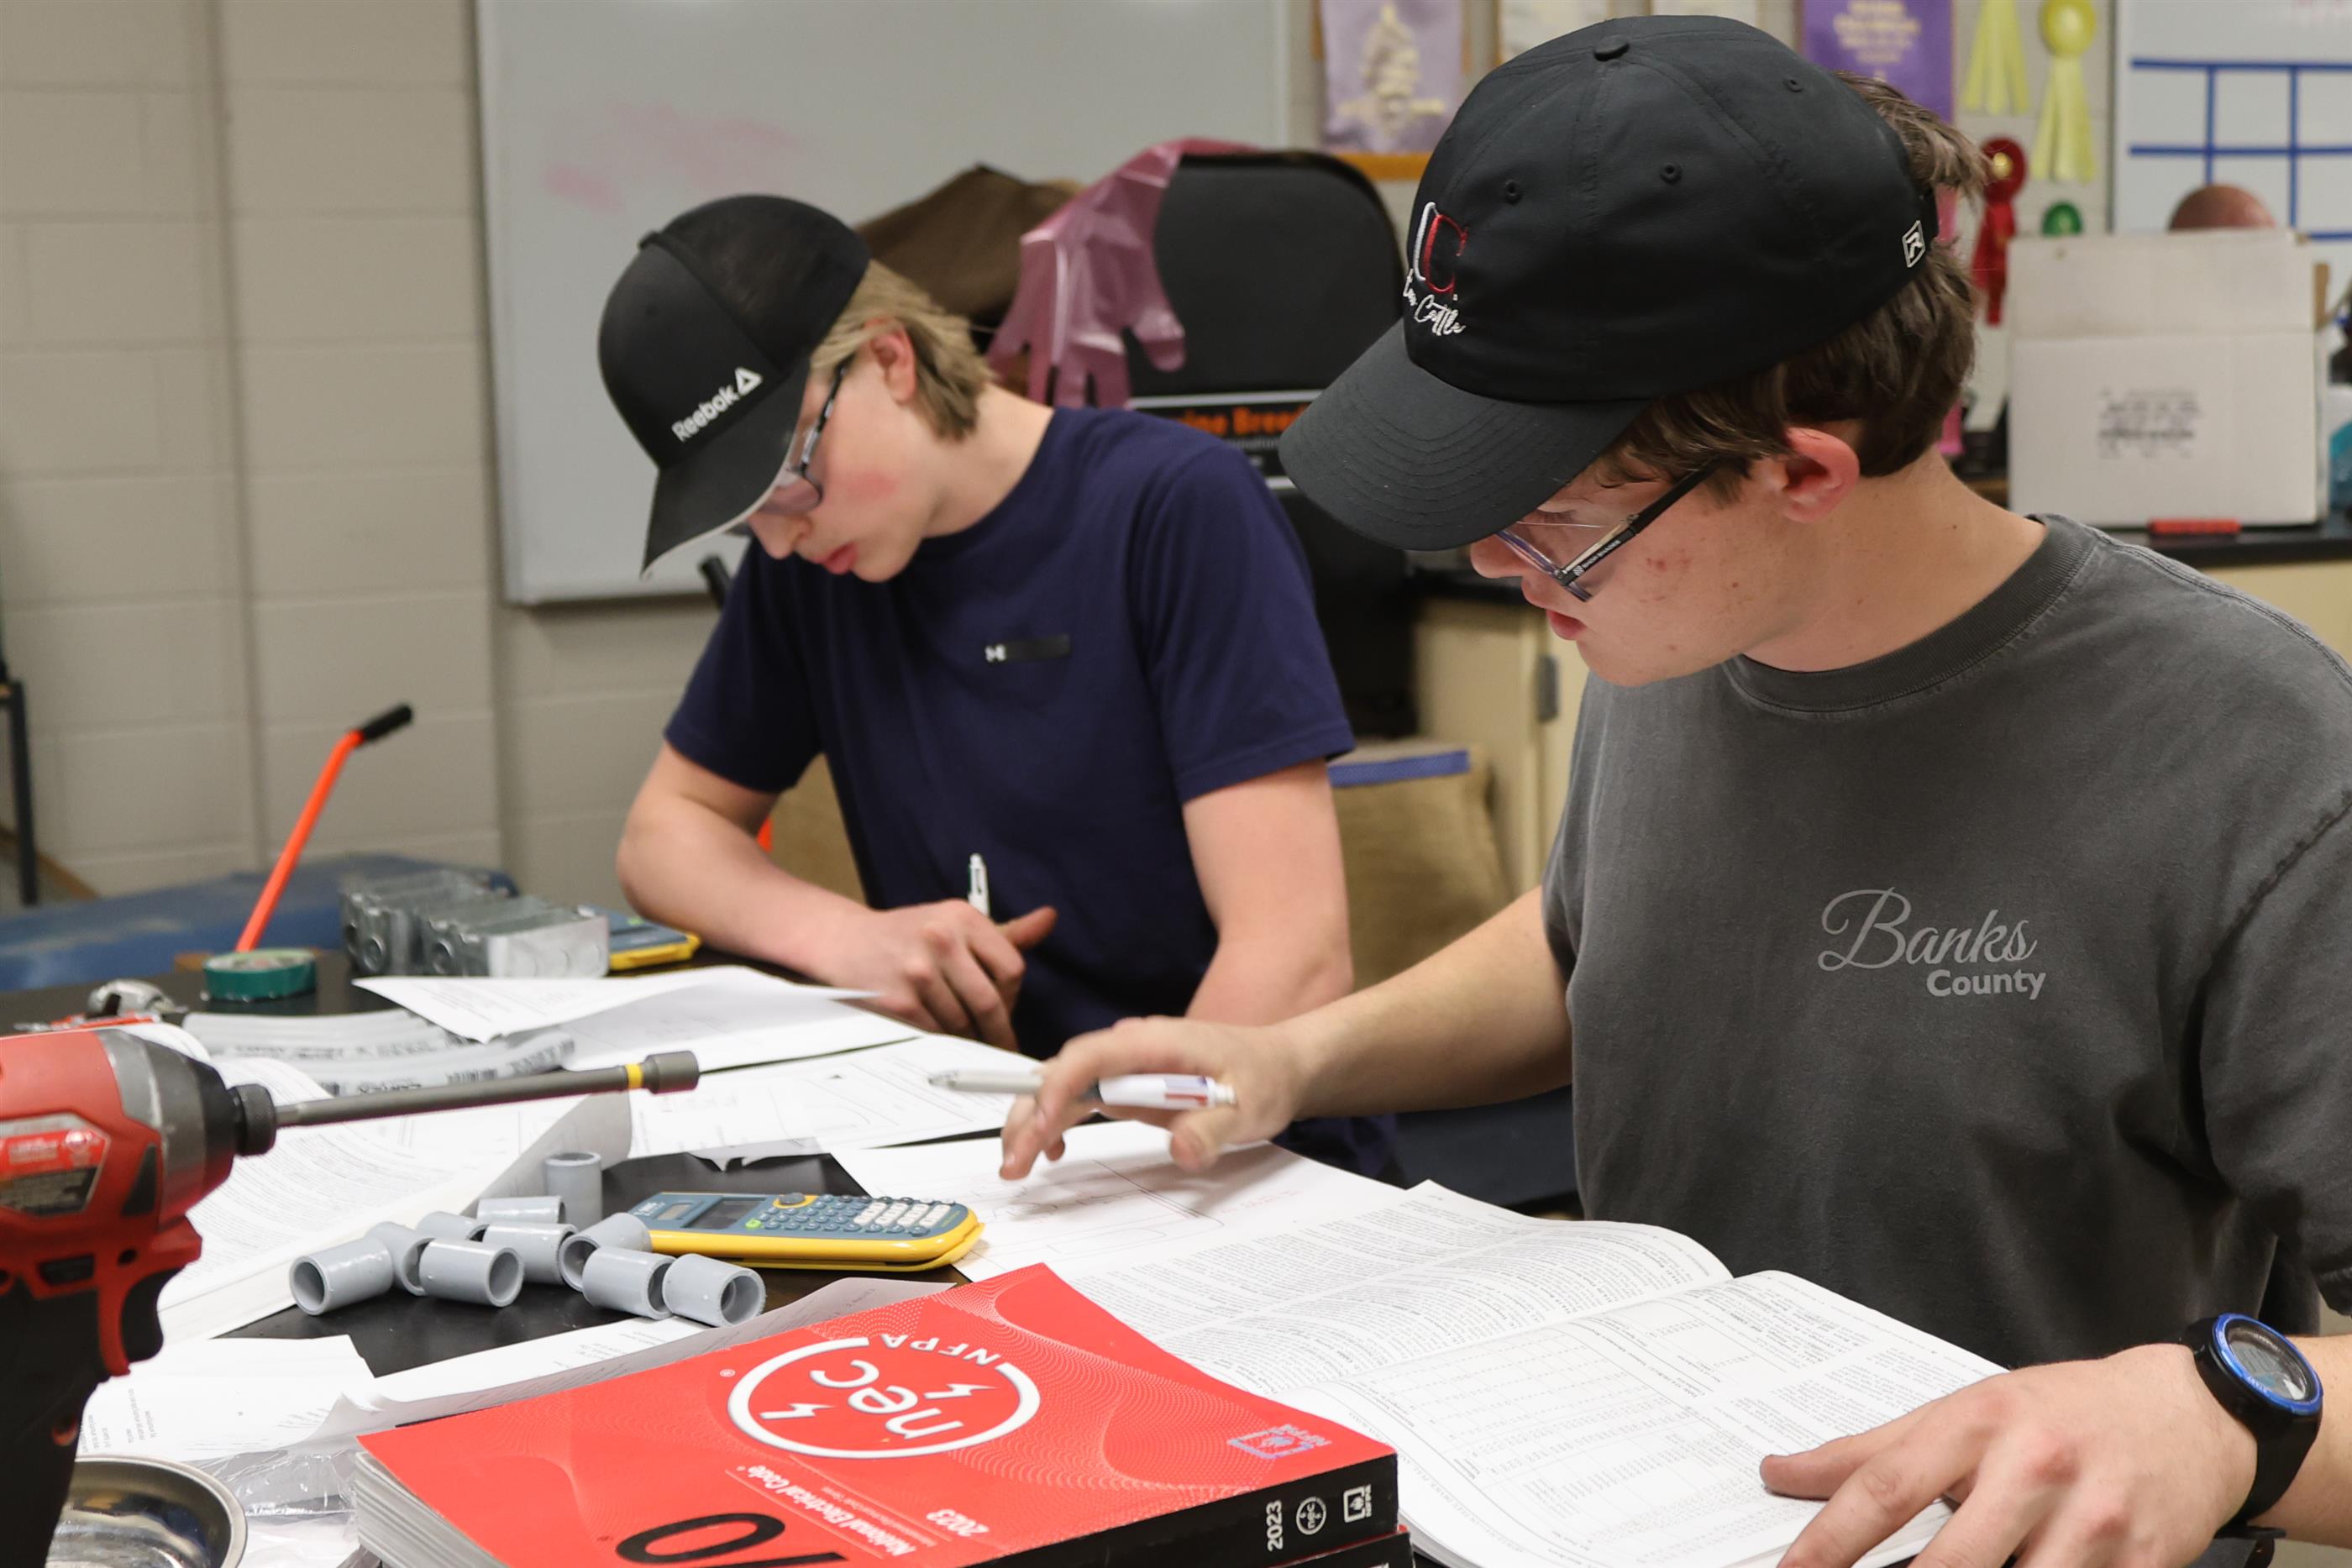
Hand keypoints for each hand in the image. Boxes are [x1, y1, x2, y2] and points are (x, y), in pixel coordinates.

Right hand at [827, 902, 1055, 1051]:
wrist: (847, 941)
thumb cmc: (908, 934)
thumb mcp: (956, 922)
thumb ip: (1005, 931)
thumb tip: (1048, 919)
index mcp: (963, 917)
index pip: (1012, 968)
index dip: (1013, 997)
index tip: (1007, 1010)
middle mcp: (941, 939)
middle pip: (989, 1001)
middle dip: (998, 1030)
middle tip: (1001, 1045)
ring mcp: (918, 971)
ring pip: (962, 1022)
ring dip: (968, 1038)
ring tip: (966, 1038)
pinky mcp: (898, 1000)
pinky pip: (935, 1033)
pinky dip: (942, 1040)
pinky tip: (941, 1036)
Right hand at [998, 1015, 1306, 1178]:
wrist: (1280, 1066)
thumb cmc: (1264, 1079)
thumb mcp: (1249, 1108)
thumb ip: (1212, 1128)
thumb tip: (1180, 1149)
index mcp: (1154, 1042)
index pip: (1090, 1057)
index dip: (1058, 1089)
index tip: (1041, 1129)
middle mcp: (1130, 1046)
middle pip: (1063, 1070)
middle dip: (1030, 1112)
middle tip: (1013, 1163)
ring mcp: (1126, 1065)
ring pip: (1063, 1084)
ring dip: (1034, 1120)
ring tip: (1016, 1164)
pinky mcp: (1127, 1083)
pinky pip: (1080, 1097)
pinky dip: (1057, 1120)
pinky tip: (1053, 1149)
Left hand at [1765, 1343, 2256, 1567]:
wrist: (2190, 1413)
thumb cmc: (2064, 1412)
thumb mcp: (1965, 1411)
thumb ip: (1872, 1450)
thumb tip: (1781, 1473)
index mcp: (1979, 1422)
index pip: (1886, 1488)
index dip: (1829, 1539)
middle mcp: (2035, 1467)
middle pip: (1951, 1560)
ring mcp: (2093, 1520)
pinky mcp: (2143, 1563)